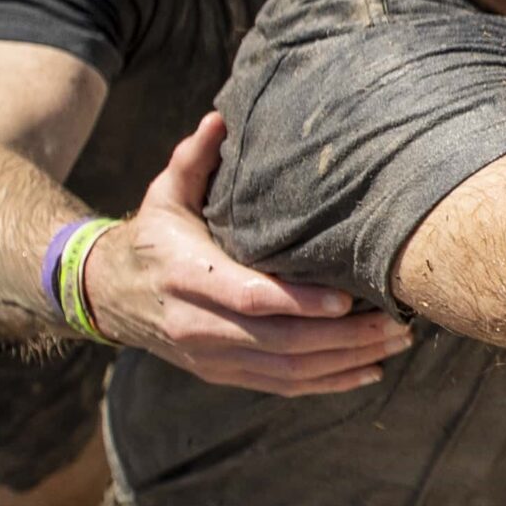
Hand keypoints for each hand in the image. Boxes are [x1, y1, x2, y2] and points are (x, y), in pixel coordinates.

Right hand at [82, 113, 411, 392]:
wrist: (108, 294)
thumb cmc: (154, 235)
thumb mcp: (165, 194)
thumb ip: (194, 160)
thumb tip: (221, 119)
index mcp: (186, 276)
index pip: (248, 298)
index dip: (298, 303)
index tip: (346, 300)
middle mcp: (198, 325)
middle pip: (279, 343)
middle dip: (343, 337)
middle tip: (397, 323)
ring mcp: (211, 357)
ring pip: (287, 371)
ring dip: (346, 361)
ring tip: (396, 341)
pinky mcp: (223, 374)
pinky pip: (281, 386)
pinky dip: (328, 383)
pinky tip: (369, 370)